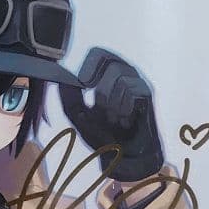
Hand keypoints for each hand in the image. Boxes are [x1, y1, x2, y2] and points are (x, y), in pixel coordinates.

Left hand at [59, 48, 162, 181]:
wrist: (125, 154)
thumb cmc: (103, 133)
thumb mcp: (79, 116)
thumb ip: (69, 98)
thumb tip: (61, 80)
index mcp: (106, 74)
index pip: (98, 53)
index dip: (89, 66)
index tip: (83, 85)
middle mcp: (124, 73)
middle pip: (110, 63)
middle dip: (100, 87)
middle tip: (100, 106)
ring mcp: (137, 82)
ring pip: (120, 79)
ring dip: (112, 103)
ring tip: (114, 118)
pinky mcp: (147, 93)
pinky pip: (131, 93)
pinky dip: (124, 110)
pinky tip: (126, 121)